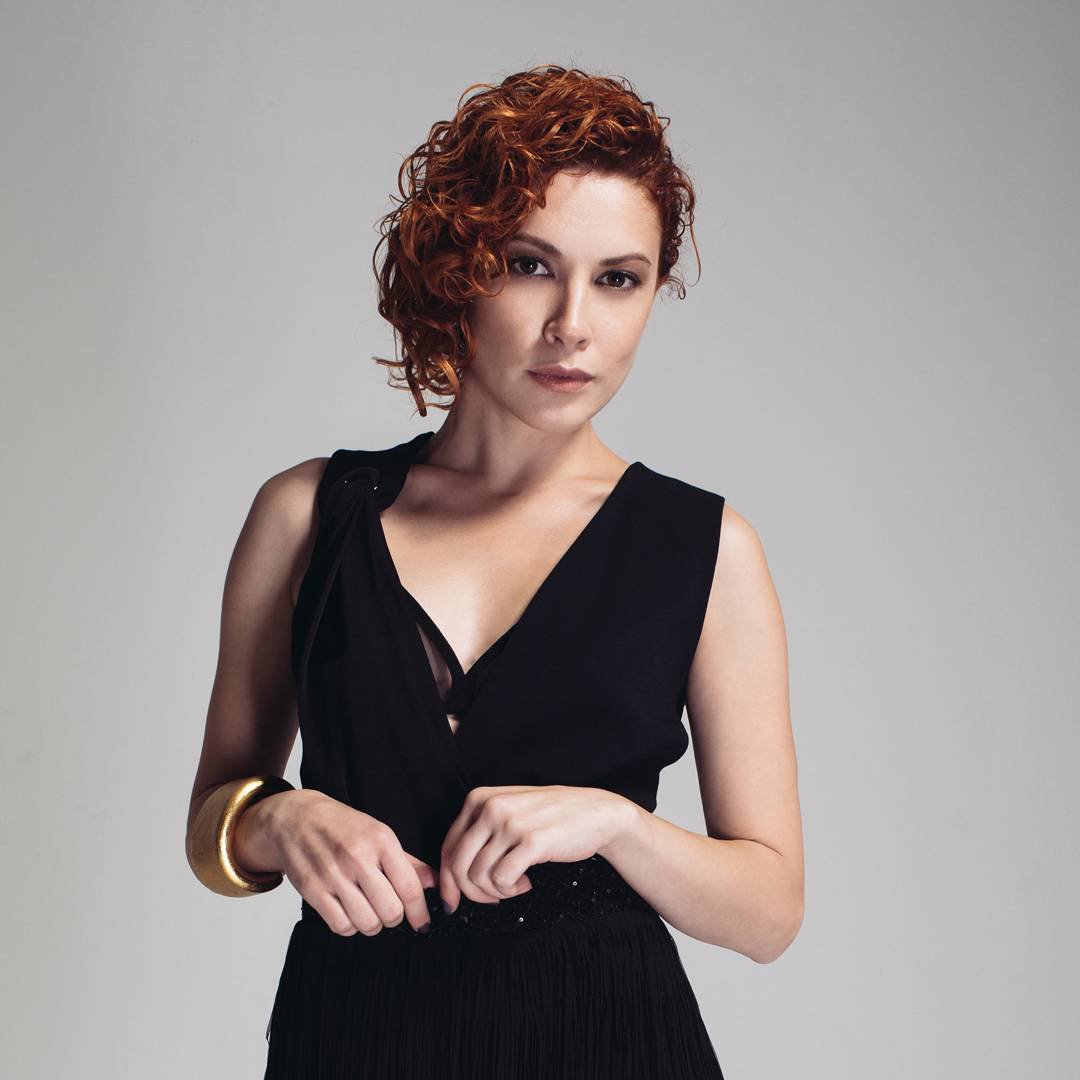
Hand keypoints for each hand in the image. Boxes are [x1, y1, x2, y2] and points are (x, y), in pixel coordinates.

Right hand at [239, 789, 437, 935]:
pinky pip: (341, 926)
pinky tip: (350, 912)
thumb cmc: (341, 826)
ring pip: (367, 923)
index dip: (420, 912)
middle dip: (395, 918)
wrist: (295, 818)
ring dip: (373, 924)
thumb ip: (407, 861)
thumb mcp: (378, 833)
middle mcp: (358, 857)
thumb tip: (434, 882)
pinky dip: (350, 926)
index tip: (423, 922)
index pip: (410, 888)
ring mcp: (333, 875)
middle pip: (391, 911)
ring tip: (370, 911)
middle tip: (391, 911)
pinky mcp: (313, 890)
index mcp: (381, 840)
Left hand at [438, 784, 628, 913]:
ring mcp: (511, 823)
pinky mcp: (531, 841)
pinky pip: (502, 880)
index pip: (448, 848)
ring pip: (478, 876)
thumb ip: (478, 835)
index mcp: (479, 798)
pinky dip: (510, 890)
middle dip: (472, 892)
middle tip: (493, 897)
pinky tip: (526, 883)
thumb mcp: (507, 813)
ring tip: (516, 885)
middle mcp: (491, 807)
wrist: (595, 813)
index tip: (453, 902)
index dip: (447, 882)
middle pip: (458, 865)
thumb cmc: (549, 818)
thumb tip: (448, 878)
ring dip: (496, 892)